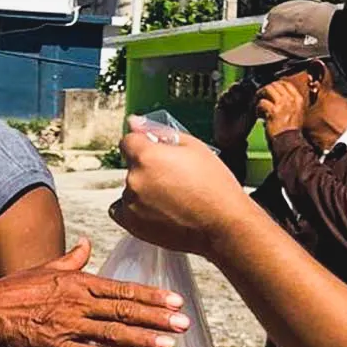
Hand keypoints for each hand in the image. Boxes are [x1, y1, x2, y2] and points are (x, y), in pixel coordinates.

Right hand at [0, 238, 189, 346]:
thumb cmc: (15, 289)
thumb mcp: (46, 267)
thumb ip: (72, 258)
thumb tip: (86, 244)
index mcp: (78, 282)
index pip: (122, 289)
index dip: (151, 296)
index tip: (176, 301)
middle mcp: (78, 302)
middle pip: (124, 310)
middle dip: (157, 318)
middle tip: (183, 324)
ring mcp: (67, 325)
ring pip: (112, 332)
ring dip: (142, 339)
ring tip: (167, 346)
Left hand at [108, 119, 261, 258]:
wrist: (224, 224)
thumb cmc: (215, 186)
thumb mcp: (194, 147)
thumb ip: (159, 132)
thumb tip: (133, 122)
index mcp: (146, 156)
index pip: (128, 142)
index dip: (144, 145)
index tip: (158, 154)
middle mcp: (134, 179)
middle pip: (131, 167)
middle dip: (148, 169)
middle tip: (175, 179)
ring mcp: (131, 203)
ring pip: (130, 189)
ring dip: (144, 190)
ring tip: (173, 198)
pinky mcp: (132, 224)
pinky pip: (123, 210)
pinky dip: (135, 209)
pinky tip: (158, 210)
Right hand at [210, 81, 256, 153]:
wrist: (230, 135)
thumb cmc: (244, 126)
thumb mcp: (252, 112)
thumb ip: (255, 101)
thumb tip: (258, 89)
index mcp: (251, 99)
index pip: (253, 86)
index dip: (253, 85)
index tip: (255, 88)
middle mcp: (241, 97)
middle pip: (243, 84)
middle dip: (244, 86)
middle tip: (246, 89)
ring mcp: (231, 99)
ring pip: (234, 87)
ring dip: (236, 90)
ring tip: (238, 98)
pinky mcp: (222, 102)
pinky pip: (225, 94)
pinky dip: (228, 96)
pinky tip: (230, 102)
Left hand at [255, 73, 309, 137]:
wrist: (289, 142)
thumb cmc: (290, 131)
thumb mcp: (296, 112)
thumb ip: (289, 102)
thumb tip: (277, 95)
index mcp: (298, 99)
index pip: (285, 83)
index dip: (274, 85)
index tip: (268, 91)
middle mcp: (292, 100)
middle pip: (275, 84)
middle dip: (265, 89)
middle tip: (260, 97)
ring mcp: (283, 104)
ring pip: (268, 89)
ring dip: (260, 96)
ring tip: (258, 104)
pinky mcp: (274, 111)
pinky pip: (262, 102)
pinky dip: (257, 108)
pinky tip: (259, 115)